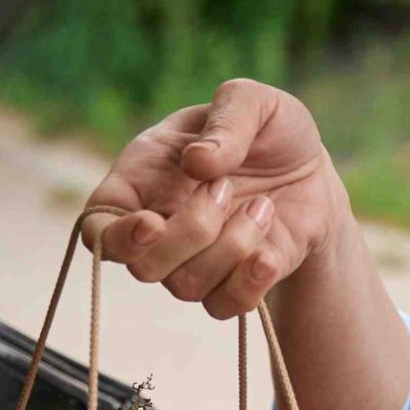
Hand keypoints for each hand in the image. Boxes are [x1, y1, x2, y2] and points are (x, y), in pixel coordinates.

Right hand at [83, 79, 352, 318]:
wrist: (311, 170)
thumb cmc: (267, 130)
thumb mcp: (253, 102)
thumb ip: (226, 119)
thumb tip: (198, 163)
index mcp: (141, 180)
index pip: (98, 228)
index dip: (116, 238)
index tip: (153, 223)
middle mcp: (158, 229)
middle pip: (144, 267)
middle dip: (192, 231)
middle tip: (226, 188)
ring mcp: (193, 263)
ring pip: (187, 287)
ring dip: (231, 247)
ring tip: (263, 205)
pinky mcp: (230, 286)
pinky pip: (225, 307)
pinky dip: (250, 282)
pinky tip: (270, 252)